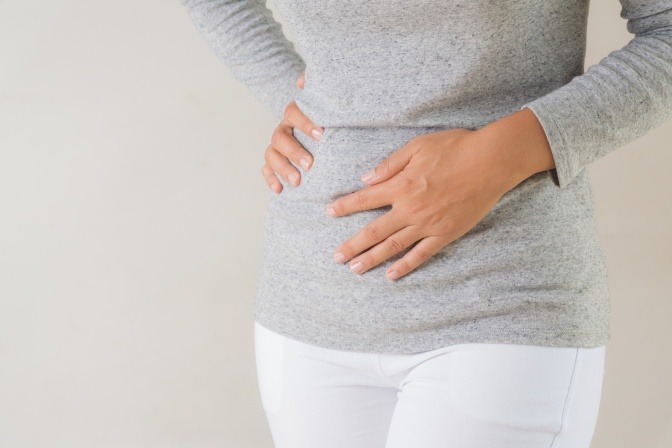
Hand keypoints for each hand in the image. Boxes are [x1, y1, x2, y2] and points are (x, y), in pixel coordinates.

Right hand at [261, 71, 323, 192]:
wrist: (323, 133)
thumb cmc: (327, 118)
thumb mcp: (327, 103)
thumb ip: (320, 90)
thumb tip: (302, 82)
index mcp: (295, 114)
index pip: (293, 113)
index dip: (304, 122)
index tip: (321, 134)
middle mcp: (283, 129)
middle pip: (280, 138)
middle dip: (294, 152)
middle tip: (310, 164)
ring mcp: (277, 147)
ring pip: (271, 155)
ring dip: (283, 168)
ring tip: (298, 182)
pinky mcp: (275, 162)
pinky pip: (266, 169)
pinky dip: (271, 179)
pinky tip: (279, 190)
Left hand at [325, 126, 538, 280]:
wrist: (490, 161)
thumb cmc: (455, 148)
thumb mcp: (417, 146)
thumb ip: (389, 164)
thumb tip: (366, 179)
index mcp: (400, 185)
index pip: (364, 199)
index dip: (344, 206)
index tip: (328, 212)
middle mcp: (409, 209)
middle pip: (373, 231)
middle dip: (352, 245)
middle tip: (336, 257)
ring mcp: (427, 224)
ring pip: (393, 247)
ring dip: (371, 259)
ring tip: (354, 269)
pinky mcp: (445, 234)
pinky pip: (421, 255)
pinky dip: (405, 266)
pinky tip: (391, 275)